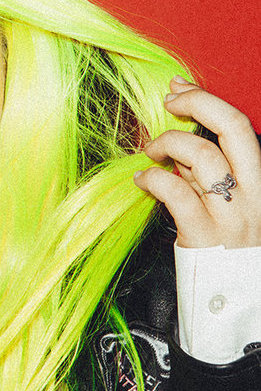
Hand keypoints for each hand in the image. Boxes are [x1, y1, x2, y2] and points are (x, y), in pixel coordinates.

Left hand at [133, 76, 260, 247]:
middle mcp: (252, 193)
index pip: (240, 126)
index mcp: (258, 181)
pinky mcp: (205, 235)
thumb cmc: (221, 245)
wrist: (233, 301)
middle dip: (197, 103)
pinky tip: (140, 180)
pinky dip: (153, 178)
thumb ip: (205, 171)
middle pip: (232, 128)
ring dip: (167, 145)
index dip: (206, 100)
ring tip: (150, 154)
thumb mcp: (221, 201)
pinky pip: (176, 192)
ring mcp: (231, 214)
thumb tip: (178, 137)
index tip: (178, 88)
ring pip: (202, 155)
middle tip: (167, 101)